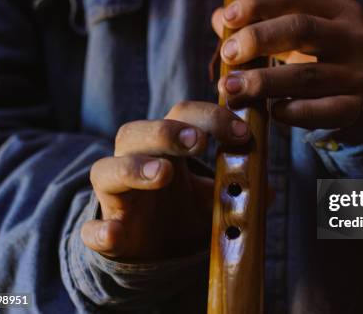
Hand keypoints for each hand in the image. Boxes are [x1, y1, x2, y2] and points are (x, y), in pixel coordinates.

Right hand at [81, 101, 250, 259]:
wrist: (156, 248)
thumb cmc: (184, 208)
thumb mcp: (214, 195)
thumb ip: (239, 186)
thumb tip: (269, 187)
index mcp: (166, 147)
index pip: (181, 115)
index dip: (210, 117)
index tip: (242, 133)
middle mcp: (135, 161)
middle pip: (135, 132)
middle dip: (167, 132)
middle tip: (199, 142)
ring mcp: (116, 196)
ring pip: (107, 170)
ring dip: (134, 168)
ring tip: (163, 174)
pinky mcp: (107, 231)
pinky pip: (92, 229)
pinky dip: (99, 231)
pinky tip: (112, 234)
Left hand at [211, 0, 362, 129]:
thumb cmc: (331, 55)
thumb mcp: (308, 32)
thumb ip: (266, 23)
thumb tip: (220, 18)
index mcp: (338, 10)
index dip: (259, 5)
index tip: (229, 17)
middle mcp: (351, 38)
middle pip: (301, 29)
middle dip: (258, 39)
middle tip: (228, 53)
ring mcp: (357, 74)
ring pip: (306, 76)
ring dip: (264, 82)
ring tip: (232, 88)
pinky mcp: (357, 107)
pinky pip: (320, 111)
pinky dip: (292, 112)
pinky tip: (272, 111)